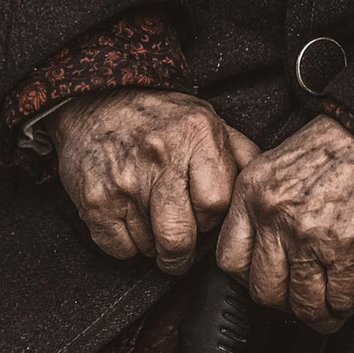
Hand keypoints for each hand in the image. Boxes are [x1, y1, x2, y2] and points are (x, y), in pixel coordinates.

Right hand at [50, 89, 256, 274]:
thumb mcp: (206, 119)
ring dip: (154, 244)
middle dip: (183, 250)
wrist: (97, 101)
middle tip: (181, 243)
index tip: (205, 215)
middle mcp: (161, 156)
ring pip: (151, 248)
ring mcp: (125, 181)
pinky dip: (127, 244)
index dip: (213, 216)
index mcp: (197, 133)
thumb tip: (257, 187)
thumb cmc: (158, 117)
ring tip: (152, 217)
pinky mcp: (95, 201)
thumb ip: (238, 152)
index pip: (218, 202)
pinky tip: (129, 218)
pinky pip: (120, 250)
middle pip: (182, 237)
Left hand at [216, 116, 353, 333]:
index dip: (248, 278)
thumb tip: (263, 250)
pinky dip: (343, 306)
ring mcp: (309, 235)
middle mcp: (275, 215)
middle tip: (299, 295)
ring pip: (301, 304)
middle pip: (263, 290)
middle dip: (283, 301)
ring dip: (315, 313)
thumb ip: (263, 205)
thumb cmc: (338, 142)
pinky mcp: (346, 248)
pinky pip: (339, 299)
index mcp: (253, 192)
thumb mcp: (279, 163)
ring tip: (325, 308)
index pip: (229, 261)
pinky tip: (346, 299)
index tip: (267, 277)